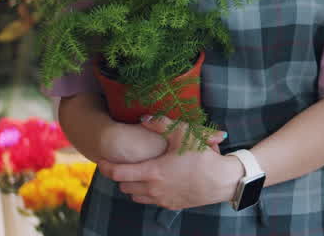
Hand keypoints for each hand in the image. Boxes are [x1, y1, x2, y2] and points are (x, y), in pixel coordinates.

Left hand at [98, 120, 238, 209]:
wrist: (223, 181)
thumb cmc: (203, 156)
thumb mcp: (183, 134)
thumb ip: (160, 125)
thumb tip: (143, 119)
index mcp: (152, 172)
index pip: (118, 173)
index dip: (106, 166)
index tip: (101, 160)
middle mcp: (153, 189)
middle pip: (124, 186)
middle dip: (119, 175)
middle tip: (121, 164)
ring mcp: (162, 199)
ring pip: (135, 197)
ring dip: (132, 186)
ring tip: (137, 173)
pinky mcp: (171, 205)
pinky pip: (150, 201)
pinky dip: (146, 193)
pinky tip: (155, 181)